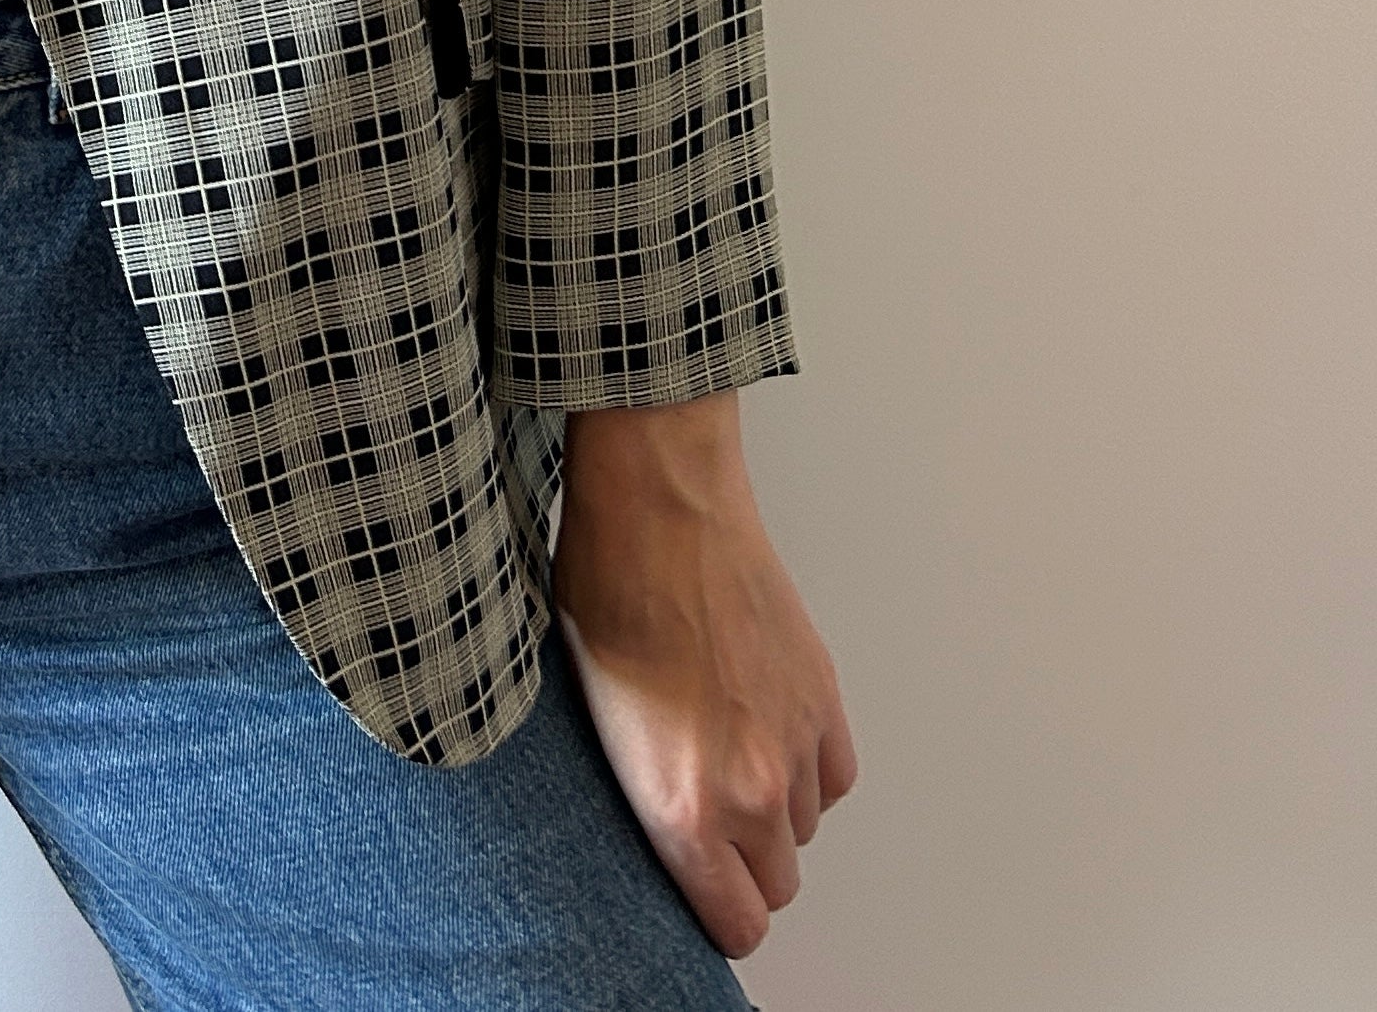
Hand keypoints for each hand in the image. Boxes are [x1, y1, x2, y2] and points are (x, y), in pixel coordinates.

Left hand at [552, 391, 856, 961]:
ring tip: (722, 750)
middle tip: (703, 814)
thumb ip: (647, 800)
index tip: (701, 892)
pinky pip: (834, 776)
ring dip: (773, 807)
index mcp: (683, 809)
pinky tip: (763, 727)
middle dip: (743, 862)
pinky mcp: (824, 696)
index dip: (717, 912)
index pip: (738, 925)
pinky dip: (808, 765)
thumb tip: (668, 835)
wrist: (660, 506)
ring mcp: (796, 742)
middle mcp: (752, 790)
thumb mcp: (597, 719)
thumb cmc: (607, 592)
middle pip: (777, 884)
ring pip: (804, 827)